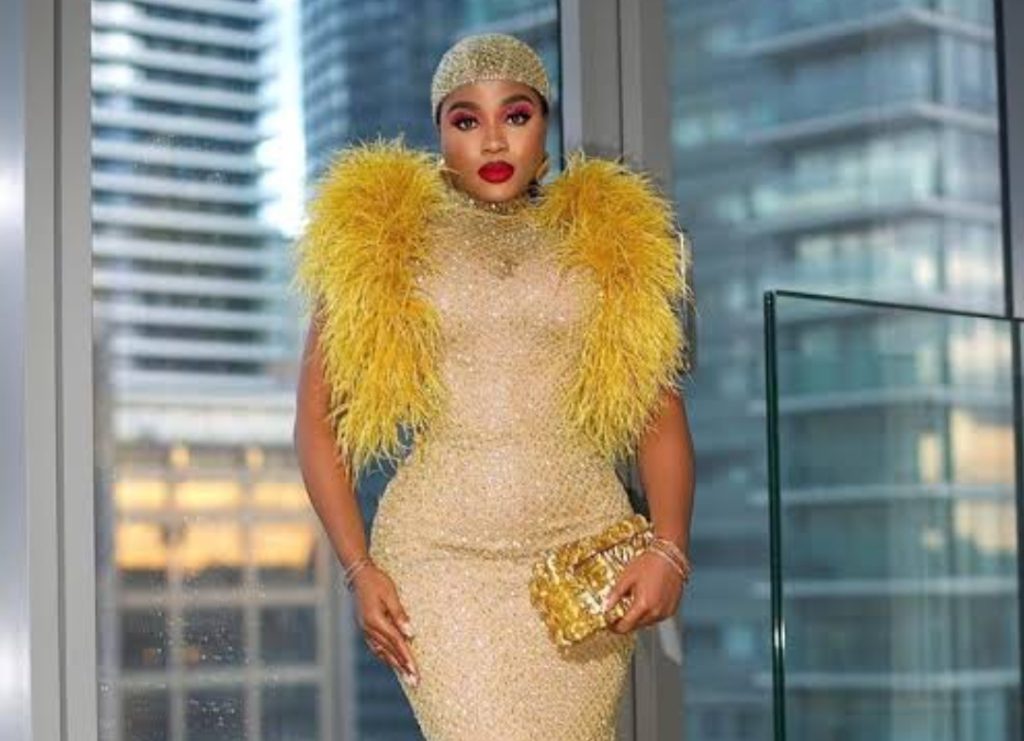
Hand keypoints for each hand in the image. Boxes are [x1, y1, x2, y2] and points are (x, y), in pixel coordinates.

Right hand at [351, 563, 419, 685]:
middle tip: (415, 682)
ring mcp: (365, 629)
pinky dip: (385, 656)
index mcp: (375, 621)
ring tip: (406, 676)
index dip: (407, 658)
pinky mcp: (365, 627)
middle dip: (403, 667)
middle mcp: (369, 628)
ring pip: (382, 652)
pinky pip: (376, 647)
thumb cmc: (377, 581)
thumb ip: (400, 614)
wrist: (359, 575)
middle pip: (390, 652)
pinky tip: (392, 661)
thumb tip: (411, 634)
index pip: (396, 643)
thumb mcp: (391, 594)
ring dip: (395, 664)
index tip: (416, 671)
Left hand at [603, 550, 685, 633]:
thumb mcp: (627, 577)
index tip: (609, 624)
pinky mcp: (673, 609)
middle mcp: (656, 612)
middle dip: (626, 623)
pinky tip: (646, 603)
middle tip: (618, 615)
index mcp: (643, 605)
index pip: (626, 626)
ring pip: (648, 623)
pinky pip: (658, 617)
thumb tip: (605, 608)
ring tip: (632, 605)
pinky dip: (650, 614)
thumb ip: (615, 595)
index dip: (615, 627)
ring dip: (638, 619)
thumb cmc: (648, 564)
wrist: (670, 556)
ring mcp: (666, 612)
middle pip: (636, 626)